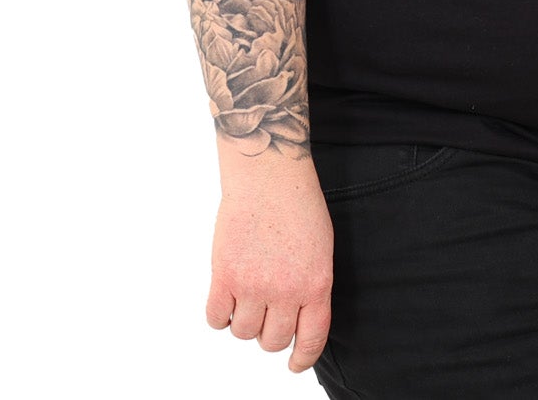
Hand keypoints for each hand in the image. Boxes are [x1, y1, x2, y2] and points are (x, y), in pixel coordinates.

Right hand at [205, 156, 334, 374]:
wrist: (269, 174)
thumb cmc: (298, 205)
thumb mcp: (320, 249)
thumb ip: (310, 286)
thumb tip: (296, 319)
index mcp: (316, 284)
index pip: (311, 339)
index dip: (301, 358)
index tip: (294, 364)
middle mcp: (286, 290)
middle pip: (272, 340)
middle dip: (268, 331)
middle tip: (265, 308)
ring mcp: (253, 284)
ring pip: (242, 332)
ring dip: (243, 320)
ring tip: (246, 293)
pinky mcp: (224, 275)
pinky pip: (216, 318)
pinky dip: (219, 313)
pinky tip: (226, 295)